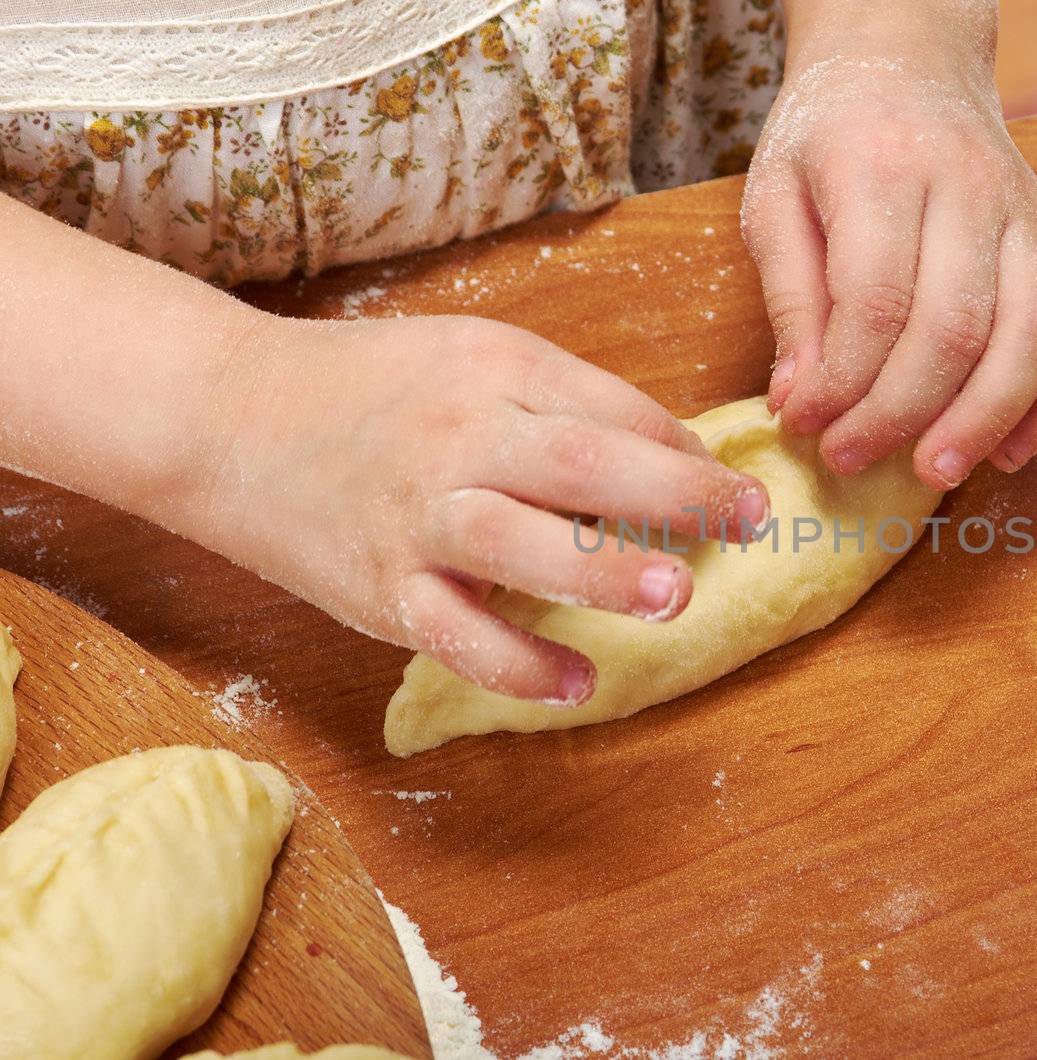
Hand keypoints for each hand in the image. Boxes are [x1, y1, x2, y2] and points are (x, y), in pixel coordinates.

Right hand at [199, 314, 768, 702]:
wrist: (226, 416)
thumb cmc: (372, 389)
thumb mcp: (470, 359)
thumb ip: (563, 402)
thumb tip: (674, 454)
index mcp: (493, 370)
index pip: (612, 409)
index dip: (686, 452)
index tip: (738, 490)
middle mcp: (457, 435)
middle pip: (580, 462)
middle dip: (674, 495)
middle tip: (749, 524)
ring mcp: (416, 515)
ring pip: (519, 544)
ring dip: (605, 572)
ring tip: (678, 597)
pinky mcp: (380, 587)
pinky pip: (457, 633)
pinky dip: (519, 664)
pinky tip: (578, 682)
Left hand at [740, 5, 1036, 489]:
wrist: (909, 61)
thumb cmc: (831, 137)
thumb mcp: (775, 197)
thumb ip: (788, 298)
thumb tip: (799, 402)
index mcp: (883, 166)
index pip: (874, 299)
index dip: (840, 380)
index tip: (803, 424)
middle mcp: (968, 187)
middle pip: (954, 327)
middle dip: (902, 413)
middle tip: (851, 460)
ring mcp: (1027, 216)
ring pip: (1030, 336)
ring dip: (985, 420)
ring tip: (933, 471)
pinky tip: (1014, 450)